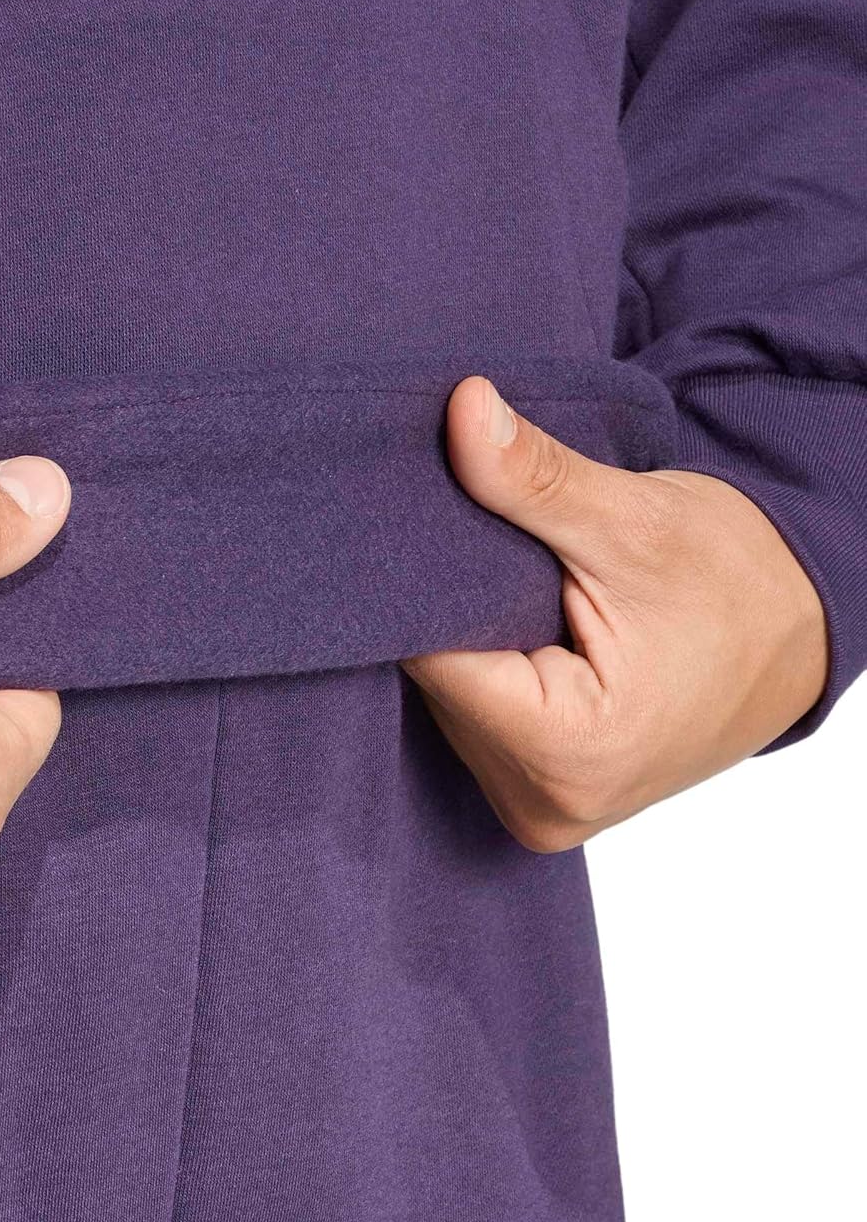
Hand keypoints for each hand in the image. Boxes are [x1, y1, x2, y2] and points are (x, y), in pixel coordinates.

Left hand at [402, 376, 827, 851]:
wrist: (799, 637)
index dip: (421, 582)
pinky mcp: (540, 803)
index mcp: (566, 751)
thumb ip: (534, 477)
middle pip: (435, 686)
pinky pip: (474, 725)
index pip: (430, 654)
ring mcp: (540, 813)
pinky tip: (518, 631)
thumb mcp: (634, 520)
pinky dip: (485, 673)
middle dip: (447, 611)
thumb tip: (463, 408)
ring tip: (515, 591)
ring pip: (449, 706)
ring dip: (465, 644)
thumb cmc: (734, 582)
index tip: (429, 523)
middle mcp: (542, 805)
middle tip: (480, 547)